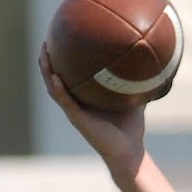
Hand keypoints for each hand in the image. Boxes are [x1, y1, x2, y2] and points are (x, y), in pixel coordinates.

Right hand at [38, 43, 145, 179]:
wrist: (129, 152)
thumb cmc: (131, 128)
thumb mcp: (134, 97)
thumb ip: (137, 80)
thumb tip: (148, 60)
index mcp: (85, 98)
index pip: (68, 75)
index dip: (61, 60)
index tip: (59, 39)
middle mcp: (76, 103)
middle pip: (54, 79)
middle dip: (47, 61)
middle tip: (45, 42)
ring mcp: (75, 112)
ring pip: (53, 88)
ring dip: (46, 71)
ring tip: (43, 54)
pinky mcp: (78, 120)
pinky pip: (65, 102)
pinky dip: (59, 89)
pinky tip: (55, 77)